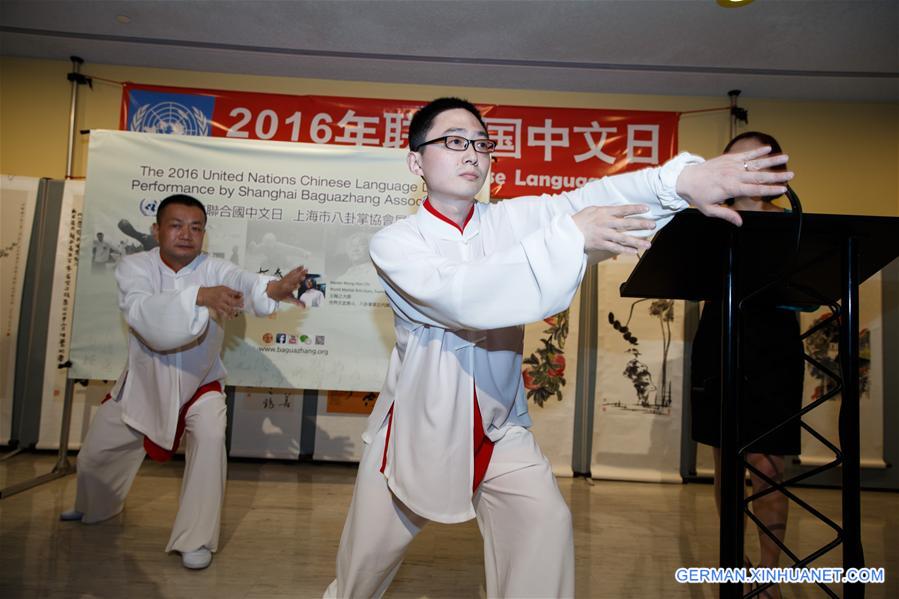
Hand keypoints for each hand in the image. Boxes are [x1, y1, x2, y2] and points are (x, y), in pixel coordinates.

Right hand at [197, 286, 243, 319]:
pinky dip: (228, 316)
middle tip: (242, 305)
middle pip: (232, 302)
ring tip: (239, 311)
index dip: (239, 294)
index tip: (242, 296)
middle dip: (238, 304)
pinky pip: (223, 313)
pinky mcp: (217, 309)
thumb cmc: (214, 291)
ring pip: (229, 309)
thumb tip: (240, 294)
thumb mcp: (223, 288)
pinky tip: (232, 318)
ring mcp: (219, 304)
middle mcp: (222, 298)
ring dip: (235, 310)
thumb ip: (231, 291)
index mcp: (224, 292)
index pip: (233, 293)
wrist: (204, 295)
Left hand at [265, 265, 308, 304]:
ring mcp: (286, 279)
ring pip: (293, 274)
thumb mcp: (289, 299)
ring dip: (299, 271)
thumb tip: (304, 307)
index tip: (299, 285)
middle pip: (293, 279)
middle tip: (305, 274)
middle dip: (298, 276)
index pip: (291, 288)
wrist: (273, 290)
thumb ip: (297, 302)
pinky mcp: (287, 275)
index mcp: (286, 290)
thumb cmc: (281, 295)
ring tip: (305, 269)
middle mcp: (286, 283)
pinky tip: (301, 267)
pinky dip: (296, 269)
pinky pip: (292, 272)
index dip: (294, 287)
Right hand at [571, 205, 654, 254]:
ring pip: (623, 238)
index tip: (647, 209)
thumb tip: (617, 211)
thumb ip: (605, 210)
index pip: (623, 209)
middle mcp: (605, 223)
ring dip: (637, 241)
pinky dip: (625, 250)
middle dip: (641, 224)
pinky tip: (634, 252)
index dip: (635, 209)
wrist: (568, 232)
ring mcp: (603, 234)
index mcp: (604, 212)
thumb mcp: (592, 210)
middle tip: (653, 225)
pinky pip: (615, 248)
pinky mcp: (600, 244)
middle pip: (627, 224)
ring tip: (648, 244)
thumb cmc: (580, 220)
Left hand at [675, 145, 793, 226]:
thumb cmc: (697, 195)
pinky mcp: (728, 158)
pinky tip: (768, 148)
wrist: (685, 179)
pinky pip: (745, 154)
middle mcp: (733, 175)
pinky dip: (757, 151)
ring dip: (771, 160)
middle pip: (759, 176)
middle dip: (776, 176)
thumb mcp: (710, 209)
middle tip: (791, 175)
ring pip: (755, 163)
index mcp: (731, 188)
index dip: (770, 190)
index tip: (782, 190)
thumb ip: (727, 215)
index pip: (755, 190)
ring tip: (786, 157)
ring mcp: (731, 165)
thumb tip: (740, 223)